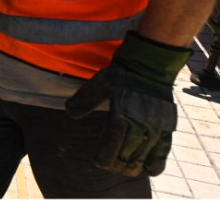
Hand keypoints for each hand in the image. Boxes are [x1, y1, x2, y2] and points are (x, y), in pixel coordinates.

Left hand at [65, 31, 191, 176]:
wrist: (150, 67)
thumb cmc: (121, 76)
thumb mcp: (100, 82)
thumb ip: (85, 99)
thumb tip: (70, 113)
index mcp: (122, 112)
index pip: (112, 142)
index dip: (105, 157)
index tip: (98, 162)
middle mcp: (140, 122)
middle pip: (127, 153)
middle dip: (117, 164)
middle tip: (110, 165)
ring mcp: (156, 127)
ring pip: (144, 156)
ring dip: (133, 166)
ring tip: (125, 169)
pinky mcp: (167, 127)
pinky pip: (163, 151)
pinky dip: (156, 163)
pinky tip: (148, 170)